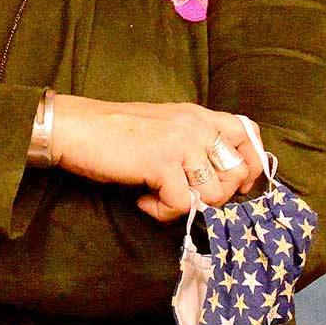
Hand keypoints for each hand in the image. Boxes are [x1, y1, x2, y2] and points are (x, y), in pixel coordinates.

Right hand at [49, 95, 262, 222]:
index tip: (232, 183)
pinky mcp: (162, 162)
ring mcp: (180, 142)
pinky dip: (161, 210)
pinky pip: (183, 203)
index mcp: (197, 114)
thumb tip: (217, 178)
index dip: (251, 163)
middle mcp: (195, 125)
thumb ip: (190, 141)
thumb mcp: (162, 126)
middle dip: (215, 194)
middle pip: (238, 171)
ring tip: (156, 194)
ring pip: (214, 193)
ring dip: (185, 203)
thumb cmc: (112, 132)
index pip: (248, 133)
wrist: (74, 128)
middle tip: (184, 192)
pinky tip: (141, 198)